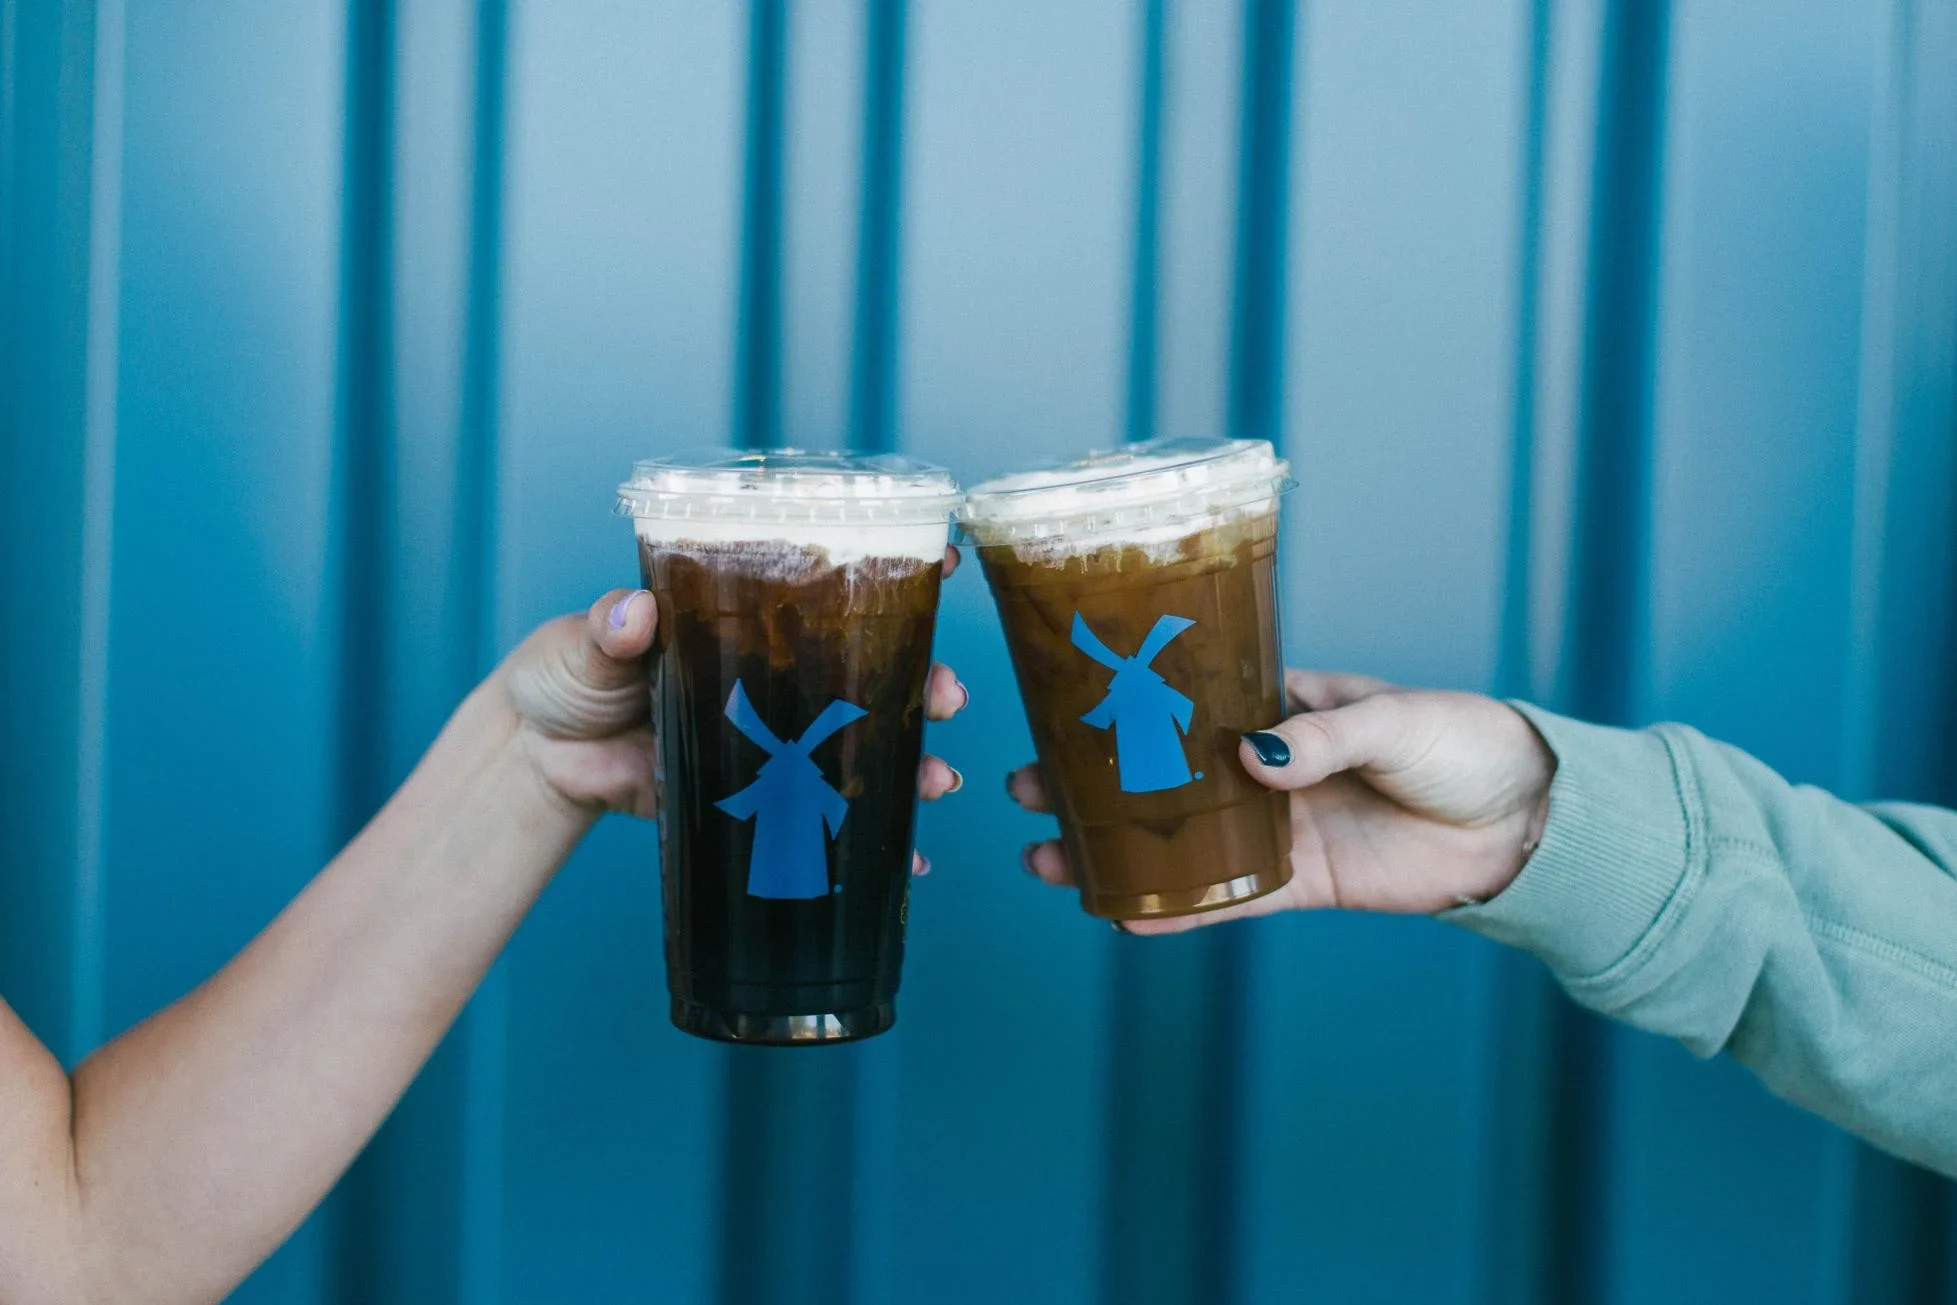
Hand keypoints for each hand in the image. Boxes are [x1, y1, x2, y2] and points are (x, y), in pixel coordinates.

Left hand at [496, 547, 971, 867]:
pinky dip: (868, 843)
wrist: (532, 761)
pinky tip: (909, 861)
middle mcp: (772, 675)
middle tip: (945, 696)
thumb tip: (635, 614)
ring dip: (911, 763)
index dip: (892, 576)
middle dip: (920, 684)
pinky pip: (820, 820)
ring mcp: (769, 739)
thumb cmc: (564, 674)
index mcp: (743, 619)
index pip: (828, 587)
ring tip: (936, 783)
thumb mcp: (587, 639)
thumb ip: (611, 627)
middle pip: (866, 674)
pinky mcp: (750, 799)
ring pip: (857, 747)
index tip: (945, 566)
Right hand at [1008, 670, 1555, 933]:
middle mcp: (1267, 767)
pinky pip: (1227, 897)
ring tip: (1046, 856)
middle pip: (1160, 774)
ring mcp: (1279, 827)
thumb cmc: (1465, 744)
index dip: (1125, 707)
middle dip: (1091, 783)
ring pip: (1178, 839)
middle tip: (1024, 789)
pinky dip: (1176, 907)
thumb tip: (1251, 756)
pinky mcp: (1302, 882)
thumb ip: (1322, 738)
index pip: (1188, 701)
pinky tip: (1121, 912)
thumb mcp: (1395, 720)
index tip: (1060, 709)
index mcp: (1283, 709)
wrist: (1528, 821)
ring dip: (1114, 848)